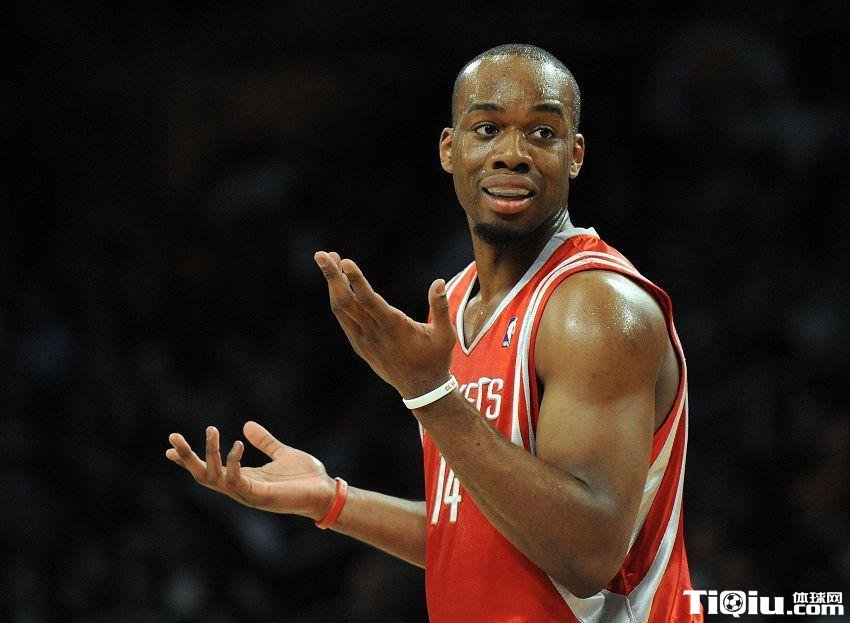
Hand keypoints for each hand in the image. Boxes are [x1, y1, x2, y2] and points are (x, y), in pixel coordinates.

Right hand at [165, 421, 335, 519]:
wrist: (326, 492)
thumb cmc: (305, 477)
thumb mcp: (281, 452)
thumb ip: (265, 441)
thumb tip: (247, 425)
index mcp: (243, 476)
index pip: (209, 469)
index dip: (189, 459)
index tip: (168, 448)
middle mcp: (240, 487)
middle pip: (203, 475)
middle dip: (187, 458)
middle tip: (173, 437)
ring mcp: (248, 494)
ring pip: (216, 478)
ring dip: (210, 455)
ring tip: (211, 429)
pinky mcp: (260, 497)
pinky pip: (238, 482)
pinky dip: (234, 464)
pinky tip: (237, 445)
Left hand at [314, 251, 455, 398]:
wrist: (421, 389)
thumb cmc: (435, 359)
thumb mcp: (445, 335)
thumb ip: (441, 308)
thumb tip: (439, 281)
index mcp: (394, 327)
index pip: (369, 301)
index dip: (356, 281)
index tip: (346, 262)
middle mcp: (374, 333)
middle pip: (347, 302)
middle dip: (332, 277)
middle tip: (321, 254)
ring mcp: (364, 340)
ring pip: (341, 309)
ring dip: (333, 284)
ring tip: (329, 260)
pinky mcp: (360, 345)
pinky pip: (344, 319)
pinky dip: (338, 299)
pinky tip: (338, 283)